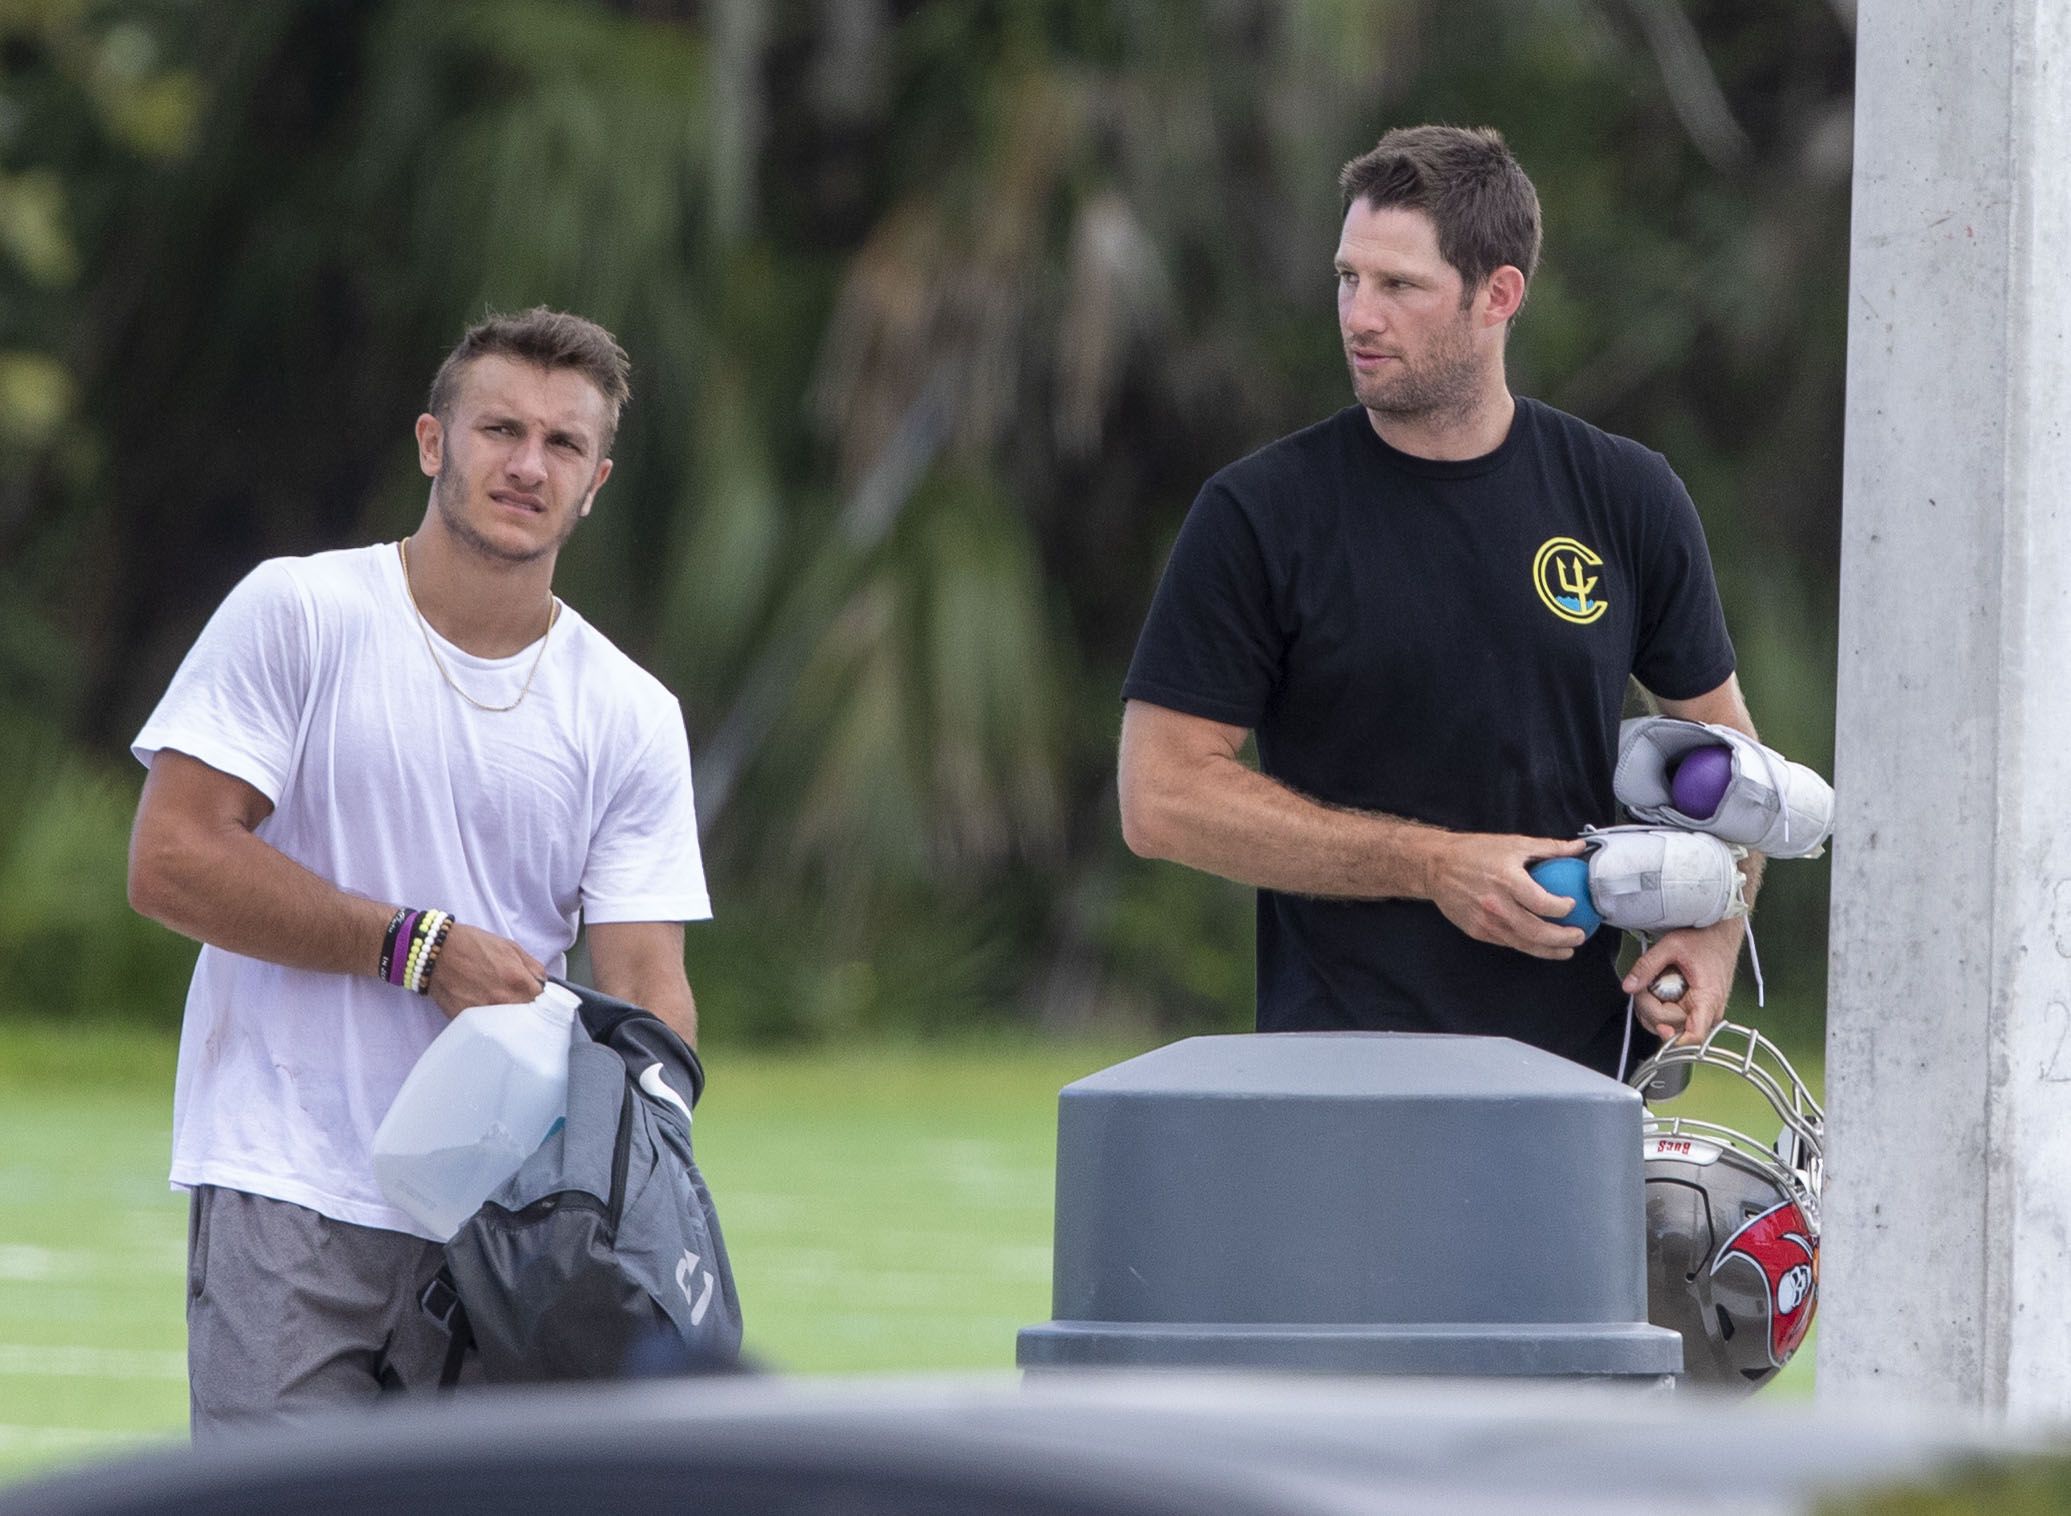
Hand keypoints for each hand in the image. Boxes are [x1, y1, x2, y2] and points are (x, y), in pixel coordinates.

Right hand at [421, 921, 547, 1019]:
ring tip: (504, 1008)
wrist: (437, 951)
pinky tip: (487, 1013)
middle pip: (528, 1018)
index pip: (545, 1003)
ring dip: (510, 1020)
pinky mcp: (468, 1021)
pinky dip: (490, 1023)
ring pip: (508, 1026)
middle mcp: (503, 1000)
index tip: (539, 1000)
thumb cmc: (474, 945)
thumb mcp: (511, 947)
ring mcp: (485, 1013)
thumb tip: (545, 985)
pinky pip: (487, 1027)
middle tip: (521, 1004)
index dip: (543, 1001)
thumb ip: (534, 968)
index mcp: (518, 981)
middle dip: (529, 1012)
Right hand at [1426, 833, 1590, 960]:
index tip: (1573, 905)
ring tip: (1565, 950)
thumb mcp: (1513, 843)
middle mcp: (1496, 904)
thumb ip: (1549, 848)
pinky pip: (1507, 942)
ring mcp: (1485, 921)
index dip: (1563, 908)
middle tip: (1578, 936)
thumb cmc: (1475, 852)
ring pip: (1523, 943)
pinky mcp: (1477, 931)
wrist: (1436, 866)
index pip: (1543, 903)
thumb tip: (1578, 847)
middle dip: (1563, 939)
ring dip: (1549, 950)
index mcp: (1507, 880)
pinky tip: (1538, 944)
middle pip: (1536, 931)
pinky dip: (1526, 945)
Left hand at [1623, 918, 1743, 1043]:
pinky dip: (1658, 1007)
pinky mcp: (1695, 1010)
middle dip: (1650, 1008)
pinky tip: (1657, 991)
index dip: (1676, 1041)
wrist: (1719, 934)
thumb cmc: (1704, 939)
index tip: (1661, 1030)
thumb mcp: (1671, 946)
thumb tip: (1629, 986)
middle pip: (1672, 1028)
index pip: (1696, 1036)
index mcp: (1707, 998)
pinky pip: (1672, 1018)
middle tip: (1643, 986)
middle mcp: (1708, 1011)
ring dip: (1651, 1009)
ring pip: (1668, 1025)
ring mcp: (1702, 1012)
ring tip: (1651, 985)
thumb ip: (1647, 966)